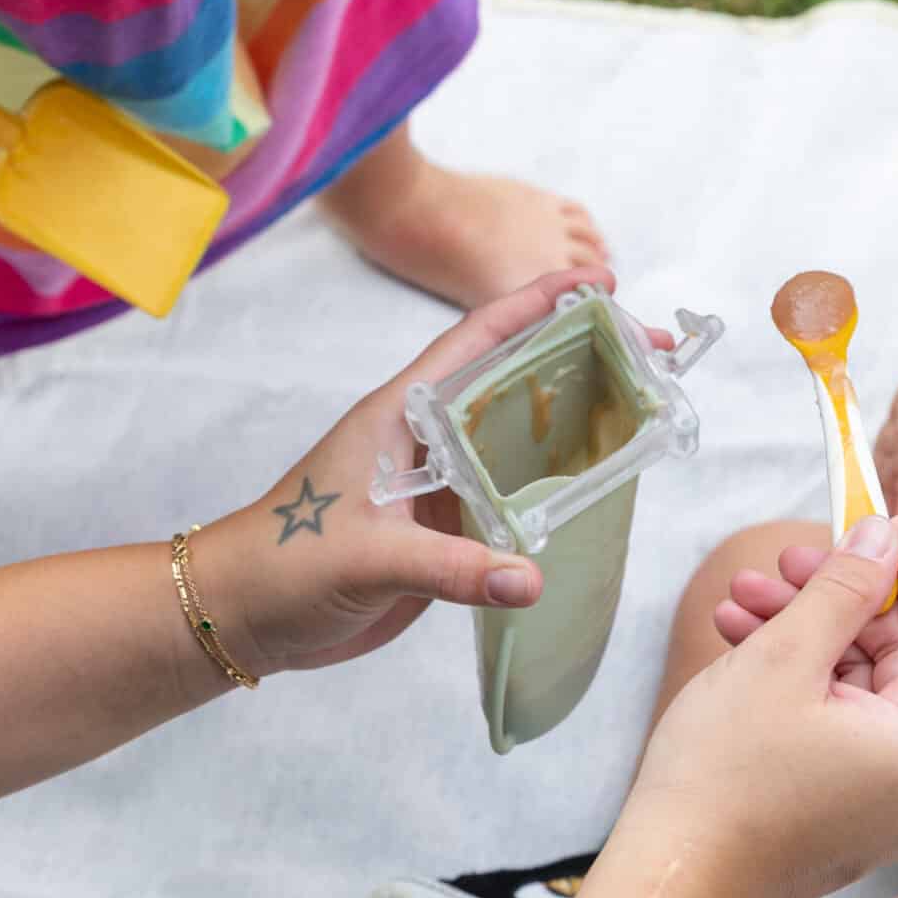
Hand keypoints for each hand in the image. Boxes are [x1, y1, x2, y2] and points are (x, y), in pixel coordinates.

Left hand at [189, 268, 621, 676]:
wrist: (244, 616)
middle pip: (516, 380)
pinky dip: (556, 490)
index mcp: (401, 414)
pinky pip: (513, 499)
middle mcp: (426, 438)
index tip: (600, 282)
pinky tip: (598, 489)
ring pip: (520, 439)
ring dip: (577, 421)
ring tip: (643, 407)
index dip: (536, 305)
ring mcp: (438, 484)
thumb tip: (530, 579)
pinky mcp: (443, 530)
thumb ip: (450, 569)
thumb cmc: (285, 564)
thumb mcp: (367, 558)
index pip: (477, 340)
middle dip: (582, 358)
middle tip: (652, 350)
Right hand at [622, 515, 897, 897]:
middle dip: (844, 600)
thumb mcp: (783, 658)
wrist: (670, 886)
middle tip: (785, 561)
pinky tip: (743, 643)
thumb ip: (845, 588)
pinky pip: (848, 728)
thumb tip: (883, 537)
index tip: (876, 527)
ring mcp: (893, 807)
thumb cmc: (721, 780)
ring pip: (869, 690)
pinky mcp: (856, 816)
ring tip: (743, 600)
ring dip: (812, 635)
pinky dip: (805, 683)